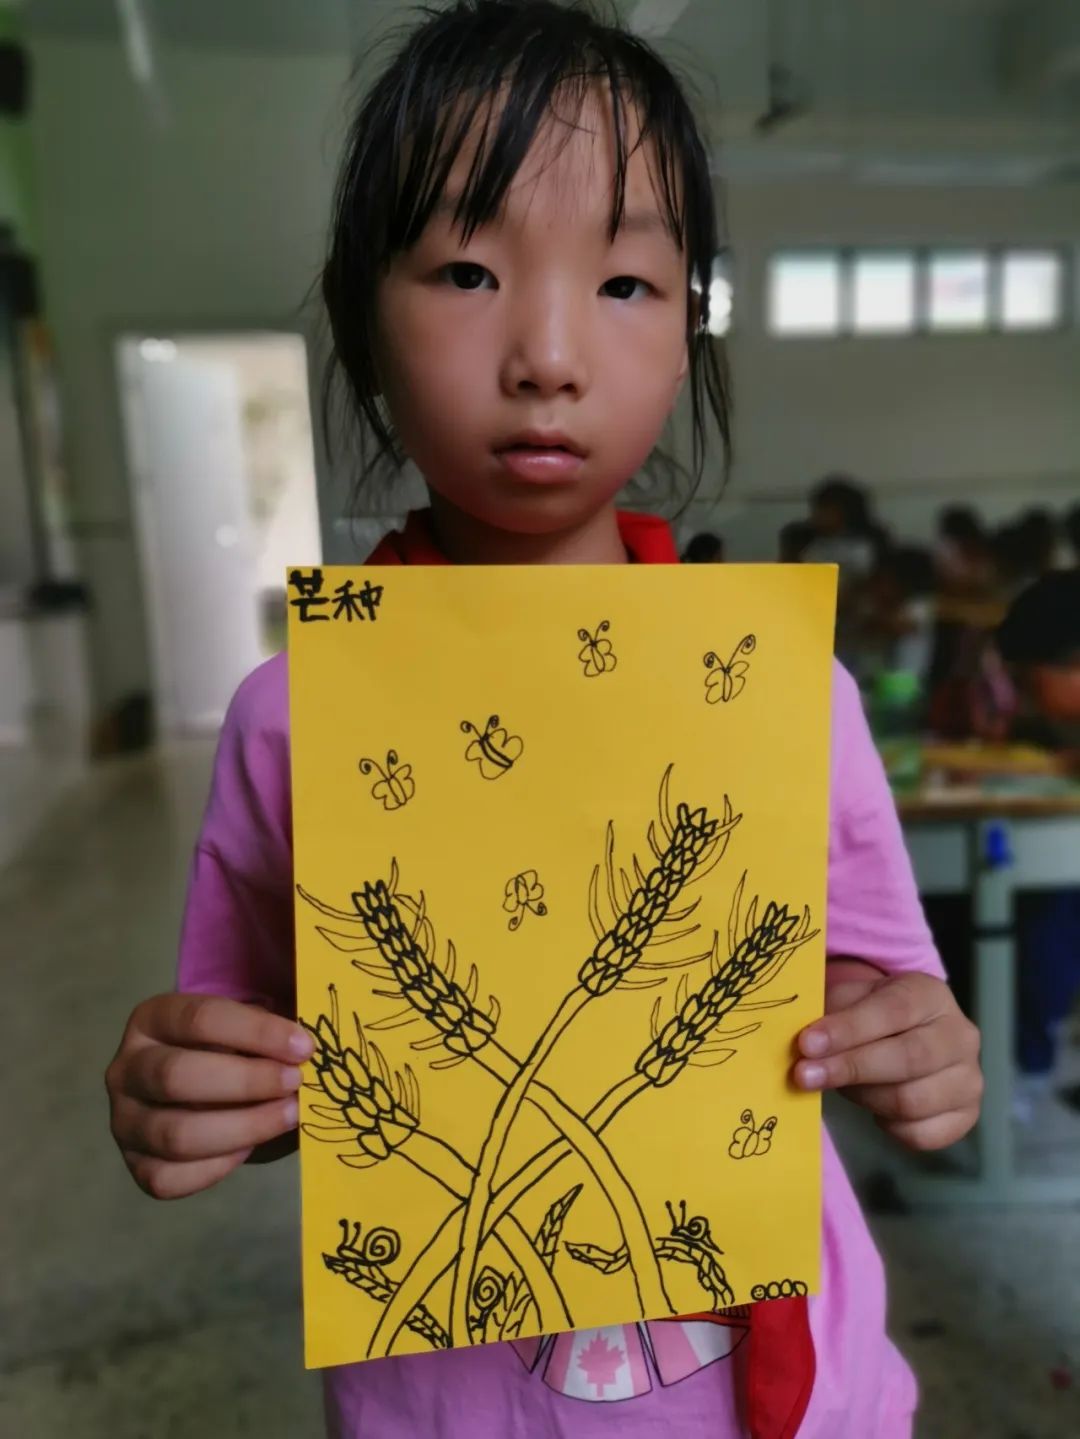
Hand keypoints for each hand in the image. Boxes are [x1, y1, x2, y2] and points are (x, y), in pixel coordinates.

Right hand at [106, 993, 313, 1199]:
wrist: (205, 1086)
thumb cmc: (231, 1048)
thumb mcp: (244, 1028)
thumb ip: (267, 1035)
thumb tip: (303, 1053)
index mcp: (152, 1019)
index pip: (200, 1019)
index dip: (256, 1033)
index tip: (303, 1047)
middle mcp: (126, 1068)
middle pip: (176, 1076)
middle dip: (247, 1082)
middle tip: (296, 1083)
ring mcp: (124, 1121)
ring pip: (176, 1134)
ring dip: (243, 1127)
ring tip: (288, 1116)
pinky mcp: (135, 1165)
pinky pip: (170, 1178)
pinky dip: (218, 1166)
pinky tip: (249, 1147)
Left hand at [792, 967, 982, 1150]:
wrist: (910, 1034)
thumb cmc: (873, 1014)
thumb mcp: (852, 997)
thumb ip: (831, 1013)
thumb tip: (805, 1043)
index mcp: (931, 995)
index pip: (893, 1011)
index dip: (848, 1029)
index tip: (807, 1044)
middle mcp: (960, 1036)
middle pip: (908, 1059)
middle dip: (850, 1068)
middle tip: (804, 1075)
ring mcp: (969, 1079)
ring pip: (912, 1101)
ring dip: (864, 1097)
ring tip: (842, 1087)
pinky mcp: (966, 1117)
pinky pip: (921, 1135)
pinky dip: (889, 1127)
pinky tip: (874, 1109)